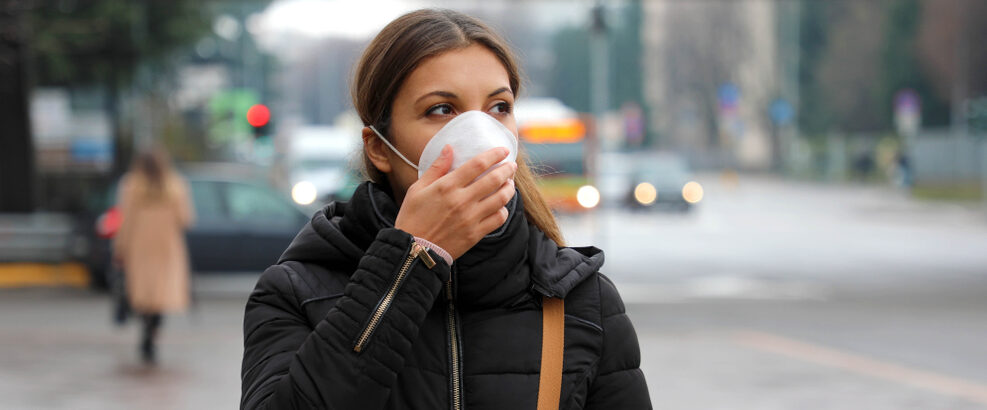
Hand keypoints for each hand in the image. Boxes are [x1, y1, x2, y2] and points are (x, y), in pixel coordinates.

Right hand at [394, 145, 516, 259]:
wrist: (413, 250)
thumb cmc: (412, 217)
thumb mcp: (417, 189)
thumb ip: (436, 168)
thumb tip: (449, 147)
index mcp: (447, 187)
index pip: (478, 164)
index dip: (494, 155)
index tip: (503, 151)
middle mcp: (461, 201)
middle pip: (494, 179)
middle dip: (507, 170)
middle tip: (511, 166)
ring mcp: (470, 218)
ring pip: (500, 199)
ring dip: (509, 188)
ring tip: (510, 184)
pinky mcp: (475, 234)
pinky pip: (498, 219)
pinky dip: (503, 210)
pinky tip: (501, 206)